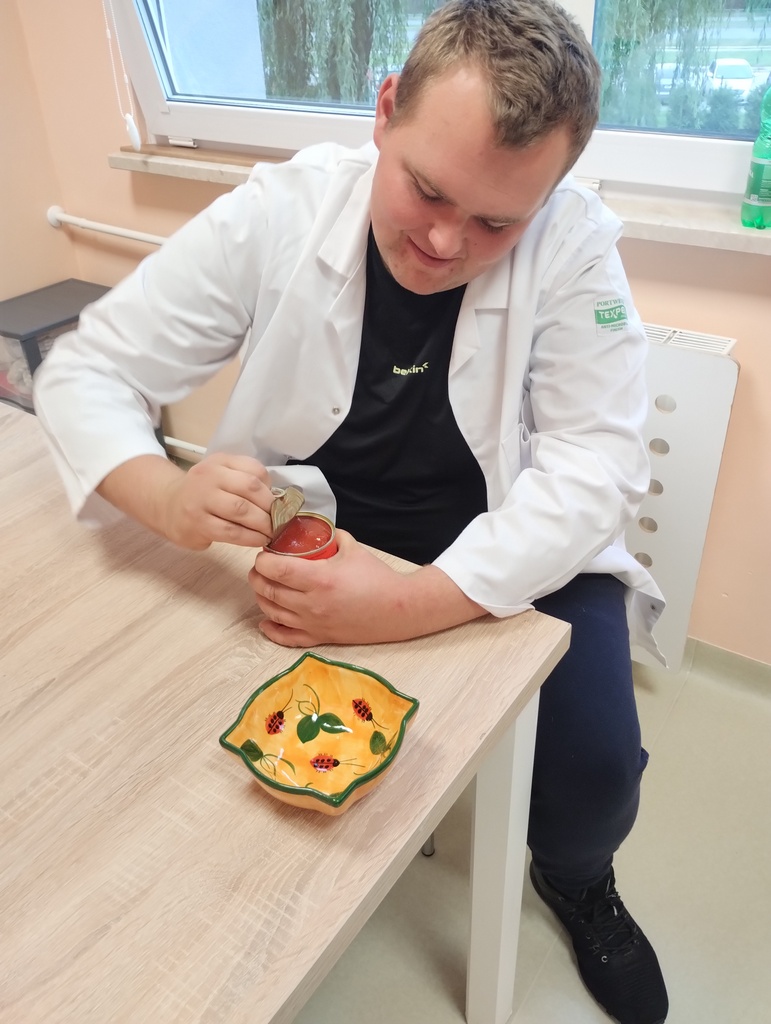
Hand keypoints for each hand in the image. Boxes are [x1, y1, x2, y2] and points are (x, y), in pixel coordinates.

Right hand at [162, 452, 273, 549]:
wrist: (167, 506)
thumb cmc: (203, 493)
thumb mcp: (221, 475)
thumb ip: (246, 479)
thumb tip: (277, 498)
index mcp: (220, 461)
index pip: (254, 469)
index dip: (271, 487)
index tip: (279, 502)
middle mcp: (209, 475)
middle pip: (250, 487)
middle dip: (270, 506)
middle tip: (280, 520)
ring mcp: (201, 499)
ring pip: (241, 510)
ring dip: (263, 524)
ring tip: (271, 532)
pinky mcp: (197, 523)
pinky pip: (231, 532)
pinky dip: (250, 537)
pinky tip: (258, 540)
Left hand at [248, 530, 486, 645]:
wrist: (398, 609)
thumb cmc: (378, 578)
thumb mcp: (354, 548)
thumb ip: (332, 536)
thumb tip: (316, 529)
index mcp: (320, 579)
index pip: (276, 570)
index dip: (263, 560)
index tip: (264, 553)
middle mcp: (312, 604)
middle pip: (269, 591)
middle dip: (257, 577)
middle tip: (260, 567)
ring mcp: (314, 624)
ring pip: (272, 613)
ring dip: (261, 598)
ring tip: (262, 586)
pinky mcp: (319, 638)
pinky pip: (287, 638)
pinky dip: (271, 630)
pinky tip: (265, 620)